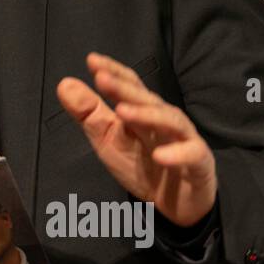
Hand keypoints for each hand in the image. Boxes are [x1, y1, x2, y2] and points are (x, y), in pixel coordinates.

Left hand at [55, 51, 217, 227]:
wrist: (173, 203)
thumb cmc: (140, 166)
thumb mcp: (107, 140)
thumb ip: (87, 113)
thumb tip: (64, 83)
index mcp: (142, 111)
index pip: (130, 85)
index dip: (113, 72)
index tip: (92, 60)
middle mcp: (164, 120)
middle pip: (147, 99)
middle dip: (125, 88)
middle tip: (102, 78)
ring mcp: (184, 139)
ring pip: (170, 121)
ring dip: (147, 115)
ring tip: (123, 112)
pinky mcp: (199, 163)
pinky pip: (192, 154)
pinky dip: (177, 154)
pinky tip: (159, 157)